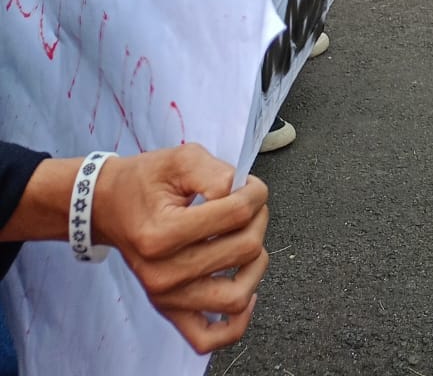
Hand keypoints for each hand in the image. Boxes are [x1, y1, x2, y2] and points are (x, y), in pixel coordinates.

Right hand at [92, 145, 268, 354]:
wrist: (109, 207)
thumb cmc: (145, 182)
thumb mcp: (181, 159)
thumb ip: (215, 173)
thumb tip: (241, 193)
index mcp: (162, 234)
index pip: (235, 214)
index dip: (254, 192)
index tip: (248, 184)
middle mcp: (162, 274)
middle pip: (243, 250)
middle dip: (258, 218)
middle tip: (249, 205)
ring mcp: (166, 298)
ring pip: (236, 296)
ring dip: (256, 264)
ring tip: (247, 239)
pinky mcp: (170, 311)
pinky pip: (208, 337)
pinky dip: (235, 323)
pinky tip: (245, 290)